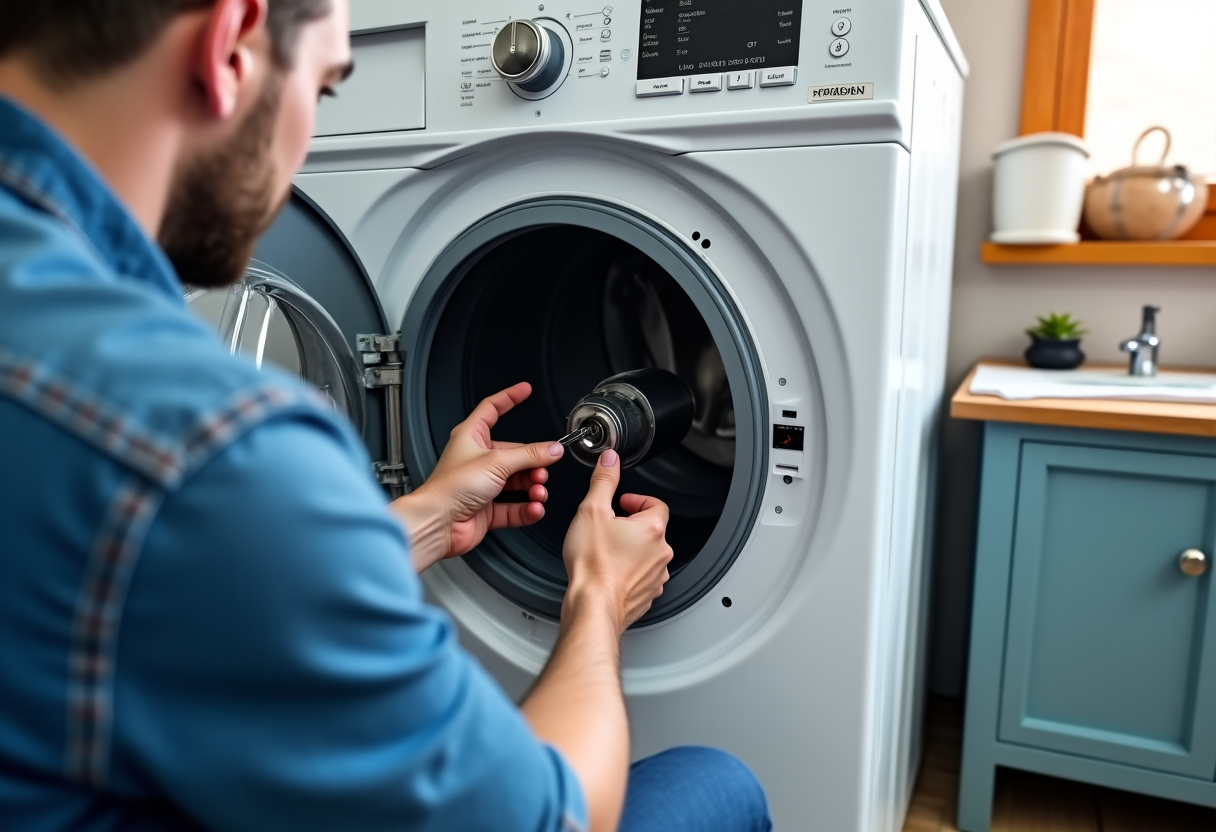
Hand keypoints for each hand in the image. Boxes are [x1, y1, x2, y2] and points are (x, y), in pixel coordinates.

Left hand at [391, 382, 563, 570]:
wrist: (438, 523)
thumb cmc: (450, 487)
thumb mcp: (497, 462)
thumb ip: (529, 455)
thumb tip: (552, 449)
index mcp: (471, 437)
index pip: (492, 409)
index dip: (509, 397)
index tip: (525, 390)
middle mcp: (478, 459)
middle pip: (515, 453)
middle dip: (534, 463)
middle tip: (544, 468)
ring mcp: (483, 485)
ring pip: (518, 482)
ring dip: (533, 487)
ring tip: (539, 491)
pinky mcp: (488, 509)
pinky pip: (515, 507)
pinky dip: (527, 508)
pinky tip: (534, 508)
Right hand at [561, 449, 672, 633]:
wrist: (592, 607)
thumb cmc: (593, 565)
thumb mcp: (591, 511)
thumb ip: (604, 481)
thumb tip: (610, 460)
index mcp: (652, 530)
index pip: (656, 504)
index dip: (637, 500)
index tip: (622, 503)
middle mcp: (660, 554)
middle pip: (652, 530)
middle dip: (631, 525)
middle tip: (609, 526)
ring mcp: (655, 577)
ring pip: (647, 555)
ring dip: (631, 549)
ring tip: (606, 550)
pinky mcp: (646, 596)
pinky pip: (641, 578)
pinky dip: (628, 572)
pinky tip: (608, 572)